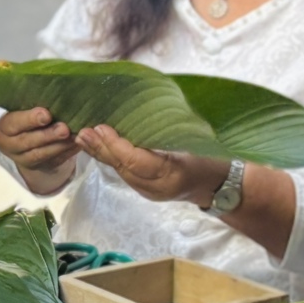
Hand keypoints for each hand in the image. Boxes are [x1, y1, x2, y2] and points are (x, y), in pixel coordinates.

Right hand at [0, 106, 78, 187]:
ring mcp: (24, 159)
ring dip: (59, 146)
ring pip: (41, 154)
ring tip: (75, 136)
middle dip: (47, 135)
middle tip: (64, 129)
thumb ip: (33, 104)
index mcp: (4, 127)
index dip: (29, 119)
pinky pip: (54, 161)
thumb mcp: (23, 109)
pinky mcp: (40, 167)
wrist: (27, 139)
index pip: (14, 123)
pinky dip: (67, 152)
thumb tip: (53, 94)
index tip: (46, 114)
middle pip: (27, 142)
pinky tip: (78, 144)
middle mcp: (11, 145)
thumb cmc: (27, 117)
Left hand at [73, 125, 227, 207]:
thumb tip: (144, 111)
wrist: (221, 185)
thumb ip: (169, 132)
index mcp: (172, 174)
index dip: (117, 145)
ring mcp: (150, 191)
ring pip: (121, 171)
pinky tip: (97, 147)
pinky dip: (110, 158)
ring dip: (101, 154)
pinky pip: (124, 172)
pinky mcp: (145, 188)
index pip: (138, 161)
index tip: (101, 128)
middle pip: (124, 167)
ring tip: (82, 138)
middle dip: (102, 150)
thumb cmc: (212, 158)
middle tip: (82, 132)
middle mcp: (157, 187)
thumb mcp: (195, 142)